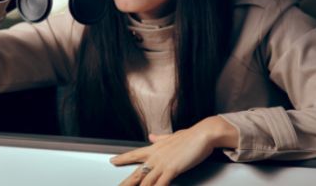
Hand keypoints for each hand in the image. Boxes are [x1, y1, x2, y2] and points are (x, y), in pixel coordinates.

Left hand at [111, 116, 237, 185]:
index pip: (134, 154)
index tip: (113, 160)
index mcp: (155, 148)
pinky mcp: (172, 169)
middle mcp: (155, 156)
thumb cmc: (190, 136)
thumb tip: (152, 136)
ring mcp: (162, 163)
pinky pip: (161, 183)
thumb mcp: (171, 136)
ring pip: (146, 181)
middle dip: (126, 182)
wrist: (202, 134)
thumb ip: (160, 139)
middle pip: (136, 172)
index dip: (122, 158)